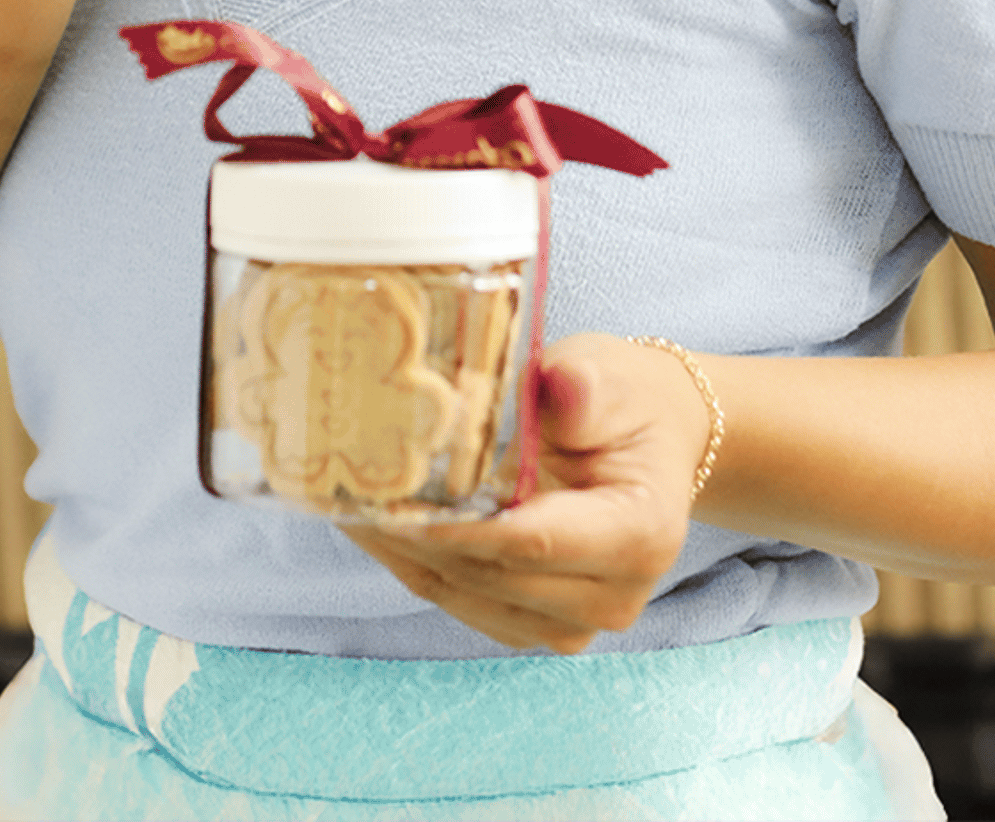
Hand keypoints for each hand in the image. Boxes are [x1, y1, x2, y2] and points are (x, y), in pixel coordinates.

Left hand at [344, 334, 715, 653]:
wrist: (650, 436)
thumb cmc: (624, 399)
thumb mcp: (607, 373)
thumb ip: (583, 386)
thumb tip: (562, 387)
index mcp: (640, 532)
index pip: (534, 541)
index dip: (458, 529)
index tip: (392, 507)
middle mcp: (616, 593)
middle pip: (494, 576)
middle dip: (416, 540)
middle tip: (344, 495)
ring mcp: (580, 619)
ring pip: (471, 598)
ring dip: (406, 559)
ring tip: (343, 509)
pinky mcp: (544, 621)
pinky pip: (469, 603)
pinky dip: (421, 569)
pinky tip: (377, 530)